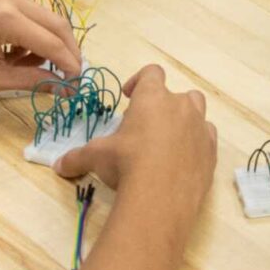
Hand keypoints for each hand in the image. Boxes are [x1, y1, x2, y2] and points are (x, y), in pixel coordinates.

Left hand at [0, 0, 83, 96]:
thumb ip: (33, 81)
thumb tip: (65, 89)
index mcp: (6, 19)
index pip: (51, 43)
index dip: (69, 65)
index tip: (79, 85)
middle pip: (57, 24)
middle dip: (68, 52)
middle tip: (71, 78)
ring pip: (47, 19)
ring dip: (50, 45)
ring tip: (34, 71)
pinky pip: (33, 15)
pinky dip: (35, 36)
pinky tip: (19, 57)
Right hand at [55, 63, 215, 216]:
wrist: (160, 197)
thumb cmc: (126, 163)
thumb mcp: (96, 157)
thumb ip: (77, 157)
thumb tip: (58, 166)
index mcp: (153, 98)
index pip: (152, 73)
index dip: (140, 81)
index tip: (129, 97)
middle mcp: (181, 107)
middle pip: (179, 94)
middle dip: (164, 106)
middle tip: (146, 127)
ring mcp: (200, 128)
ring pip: (198, 113)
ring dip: (185, 122)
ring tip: (167, 144)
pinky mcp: (211, 152)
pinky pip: (207, 139)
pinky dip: (197, 145)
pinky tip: (182, 162)